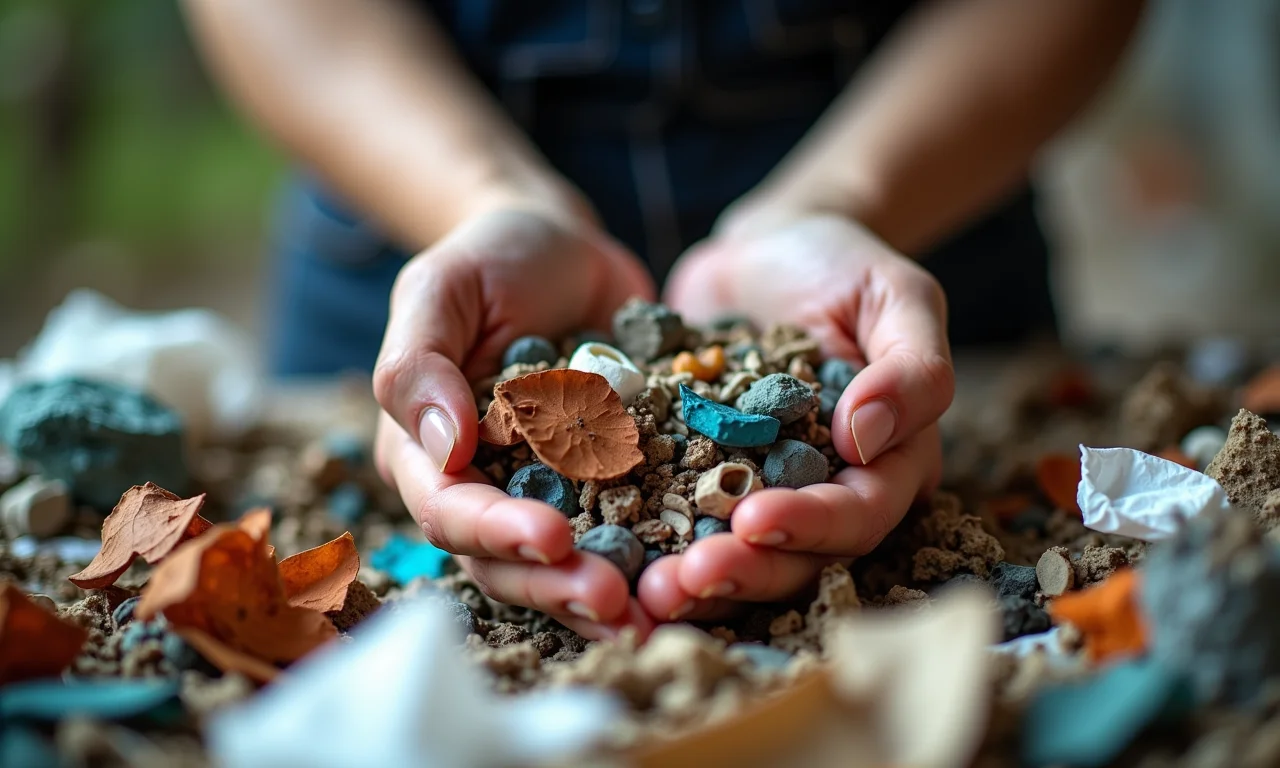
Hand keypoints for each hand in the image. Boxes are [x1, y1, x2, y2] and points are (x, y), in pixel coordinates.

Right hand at [372, 206, 657, 638]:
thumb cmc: (492, 259)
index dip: (496, 531)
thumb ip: (420, 362)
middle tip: (613, 602)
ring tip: (650, 613)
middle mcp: (483, 486)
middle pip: (505, 559)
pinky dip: (653, 558)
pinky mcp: (609, 484)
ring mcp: (548, 492)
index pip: (449, 508)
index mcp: (425, 451)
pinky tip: (692, 574)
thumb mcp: (444, 287)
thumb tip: (441, 447)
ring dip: (602, 592)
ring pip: (563, 563)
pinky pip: (627, 530)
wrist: (565, 250)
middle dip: (556, 584)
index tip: (550, 537)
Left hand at [640, 213, 953, 621]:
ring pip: (731, 551)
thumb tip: (866, 438)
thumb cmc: (843, 265)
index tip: (753, 520)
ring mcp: (755, 487)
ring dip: (691, 577)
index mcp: (886, 464)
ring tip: (642, 590)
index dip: (810, 527)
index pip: (858, 514)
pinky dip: (644, 539)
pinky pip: (672, 516)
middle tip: (681, 581)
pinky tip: (605, 549)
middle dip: (740, 572)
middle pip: (792, 555)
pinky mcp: (695, 473)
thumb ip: (910, 367)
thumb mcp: (897, 296)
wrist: (766, 247)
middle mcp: (823, 491)